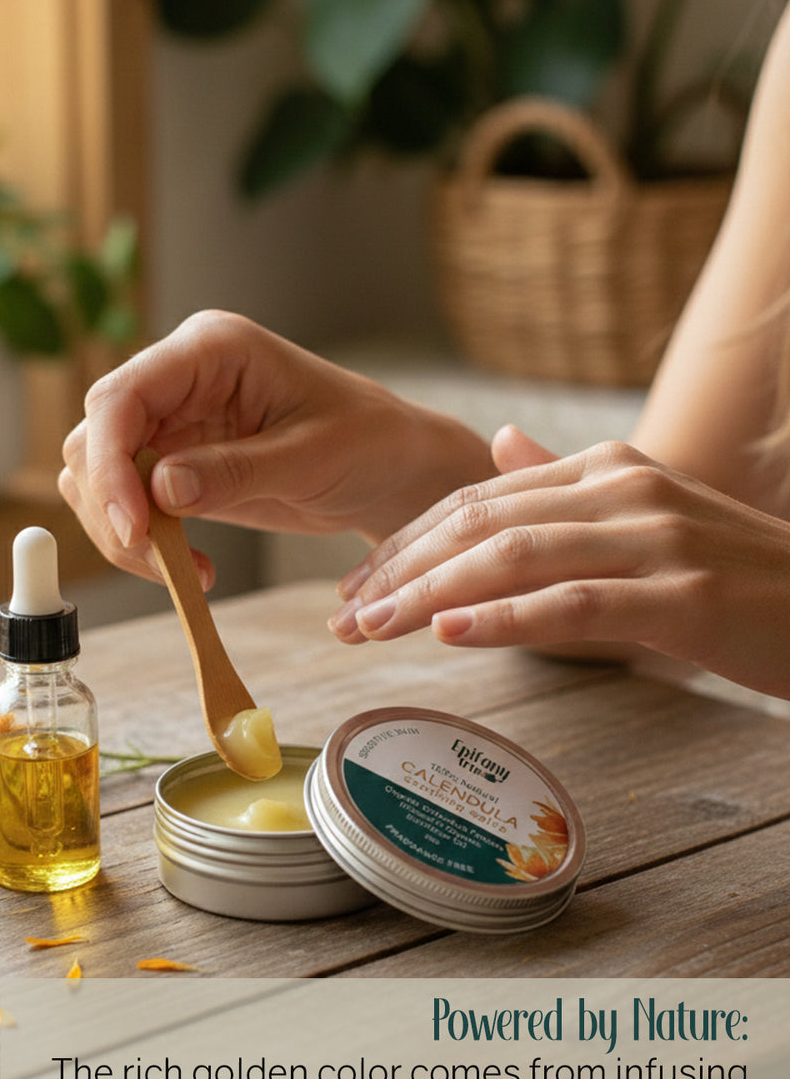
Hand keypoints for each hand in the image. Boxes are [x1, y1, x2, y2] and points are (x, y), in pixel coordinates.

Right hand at [59, 311, 491, 585]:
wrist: (389, 469)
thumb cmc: (367, 442)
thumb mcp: (312, 458)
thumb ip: (237, 471)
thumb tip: (161, 489)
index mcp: (210, 350)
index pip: (121, 397)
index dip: (111, 462)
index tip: (135, 526)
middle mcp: (178, 379)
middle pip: (96, 440)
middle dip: (114, 507)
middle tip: (162, 562)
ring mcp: (172, 422)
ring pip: (98, 477)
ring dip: (123, 532)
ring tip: (186, 570)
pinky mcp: (175, 465)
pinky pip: (128, 505)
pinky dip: (143, 543)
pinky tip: (189, 567)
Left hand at [330, 425, 789, 699]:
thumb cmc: (734, 572)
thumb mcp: (647, 509)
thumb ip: (565, 482)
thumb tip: (500, 446)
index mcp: (606, 466)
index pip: (477, 499)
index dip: (407, 540)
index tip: (358, 581)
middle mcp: (622, 488)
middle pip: (481, 523)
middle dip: (400, 568)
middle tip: (344, 612)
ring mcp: (654, 537)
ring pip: (514, 557)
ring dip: (429, 594)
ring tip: (372, 626)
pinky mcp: (681, 595)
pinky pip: (573, 603)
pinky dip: (505, 617)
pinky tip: (450, 632)